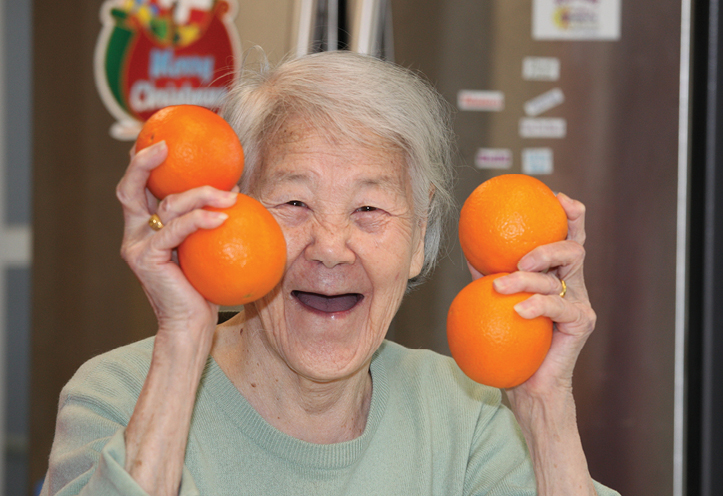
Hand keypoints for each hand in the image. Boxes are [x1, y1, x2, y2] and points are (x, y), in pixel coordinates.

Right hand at [116, 142, 237, 336]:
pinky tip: (224, 216)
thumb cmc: (204, 287)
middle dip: (143, 163)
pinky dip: (201, 219)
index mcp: (145, 229)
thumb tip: (236, 191)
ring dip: (201, 194)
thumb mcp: (206, 248)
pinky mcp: (146, 258)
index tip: (164, 142)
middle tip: (167, 145)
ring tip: (230, 194)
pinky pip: (176, 230)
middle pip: (130, 189)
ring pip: (166, 206)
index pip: (138, 190)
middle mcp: (135, 234)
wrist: (190, 326)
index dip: (144, 164)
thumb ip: (208, 222)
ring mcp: (137, 246)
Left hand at [466, 193, 594, 397]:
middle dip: (549, 245)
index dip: (571, 215)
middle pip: (573, 249)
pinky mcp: (581, 324)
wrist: (528, 385)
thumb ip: (489, 275)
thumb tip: (468, 249)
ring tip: (501, 285)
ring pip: (559, 278)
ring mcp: (579, 304)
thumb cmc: (511, 344)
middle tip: (522, 257)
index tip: (557, 198)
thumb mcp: (496, 303)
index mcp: (557, 274)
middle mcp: (572, 285)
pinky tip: (518, 310)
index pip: (569, 237)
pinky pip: (557, 309)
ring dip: (527, 279)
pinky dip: (536, 306)